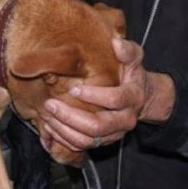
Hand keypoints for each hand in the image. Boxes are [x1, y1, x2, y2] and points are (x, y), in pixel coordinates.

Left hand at [37, 38, 171, 150]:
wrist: (141, 97)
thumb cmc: (132, 74)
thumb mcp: (134, 59)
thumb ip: (127, 51)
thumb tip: (115, 43)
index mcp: (132, 98)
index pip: (114, 100)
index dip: (93, 96)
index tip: (73, 88)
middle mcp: (125, 120)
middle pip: (97, 126)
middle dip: (70, 116)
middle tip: (50, 104)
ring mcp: (114, 134)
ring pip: (87, 140)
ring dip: (64, 129)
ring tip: (46, 115)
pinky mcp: (103, 141)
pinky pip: (82, 146)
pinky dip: (64, 139)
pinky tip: (49, 126)